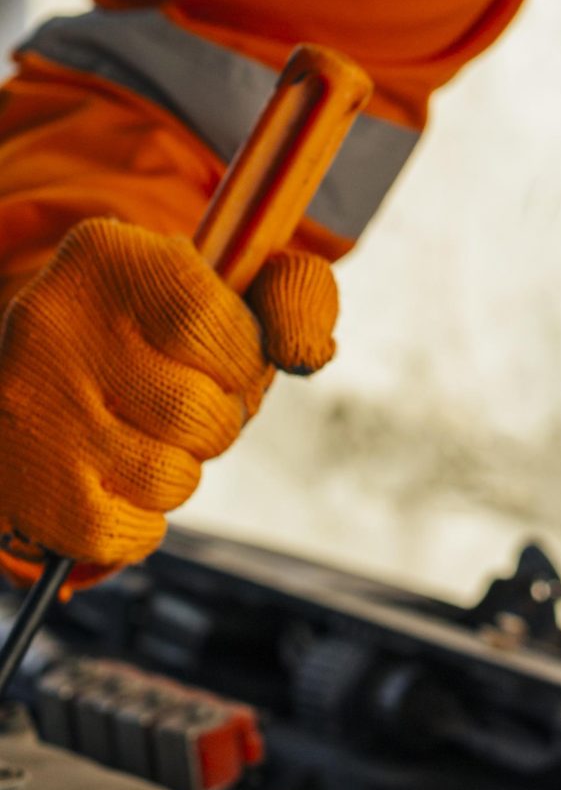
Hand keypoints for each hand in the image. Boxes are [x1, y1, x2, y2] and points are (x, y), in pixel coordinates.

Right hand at [0, 219, 337, 577]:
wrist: (54, 374)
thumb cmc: (169, 329)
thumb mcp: (233, 282)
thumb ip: (295, 292)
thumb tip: (304, 354)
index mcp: (108, 257)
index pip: (210, 324)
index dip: (241, 359)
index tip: (228, 359)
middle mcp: (52, 325)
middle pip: (196, 412)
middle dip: (219, 420)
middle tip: (189, 405)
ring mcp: (31, 409)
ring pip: (167, 477)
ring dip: (182, 470)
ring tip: (151, 439)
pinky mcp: (28, 484)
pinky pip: (124, 531)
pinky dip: (143, 520)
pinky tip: (120, 480)